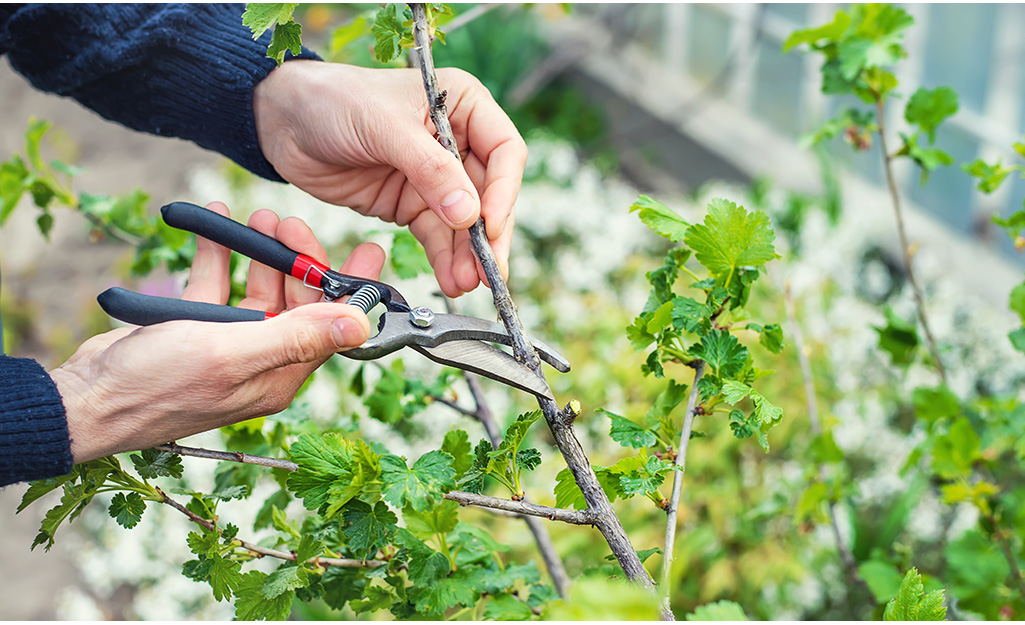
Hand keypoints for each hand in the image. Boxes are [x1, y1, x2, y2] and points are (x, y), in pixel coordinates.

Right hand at [50, 202, 385, 462]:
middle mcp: (262, 361)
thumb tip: (360, 325)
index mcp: (280, 375)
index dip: (351, 287)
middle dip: (300, 261)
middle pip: (298, 304)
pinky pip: (217, 286)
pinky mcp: (196, 330)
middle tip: (292, 222)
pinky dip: (219, 255)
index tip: (370, 249)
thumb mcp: (232, 355)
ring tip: (260, 216)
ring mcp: (229, 345)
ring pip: (259, 290)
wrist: (85, 400)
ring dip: (262, 253)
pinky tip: (215, 223)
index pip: (332, 327)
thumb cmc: (155, 386)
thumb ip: (295, 337)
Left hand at [253, 60, 525, 297]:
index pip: (504, 151)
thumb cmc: (333, 101)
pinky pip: (437, 237)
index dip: (502, 191)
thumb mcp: (383, 127)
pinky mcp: (411, 204)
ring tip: (468, 284)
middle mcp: (458, 141)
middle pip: (490, 194)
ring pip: (466, 223)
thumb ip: (429, 169)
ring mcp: (436, 177)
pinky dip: (445, 260)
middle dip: (490, 235)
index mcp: (463, 105)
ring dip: (469, 256)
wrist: (282, 121)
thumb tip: (470, 214)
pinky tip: (452, 281)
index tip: (488, 224)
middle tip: (491, 271)